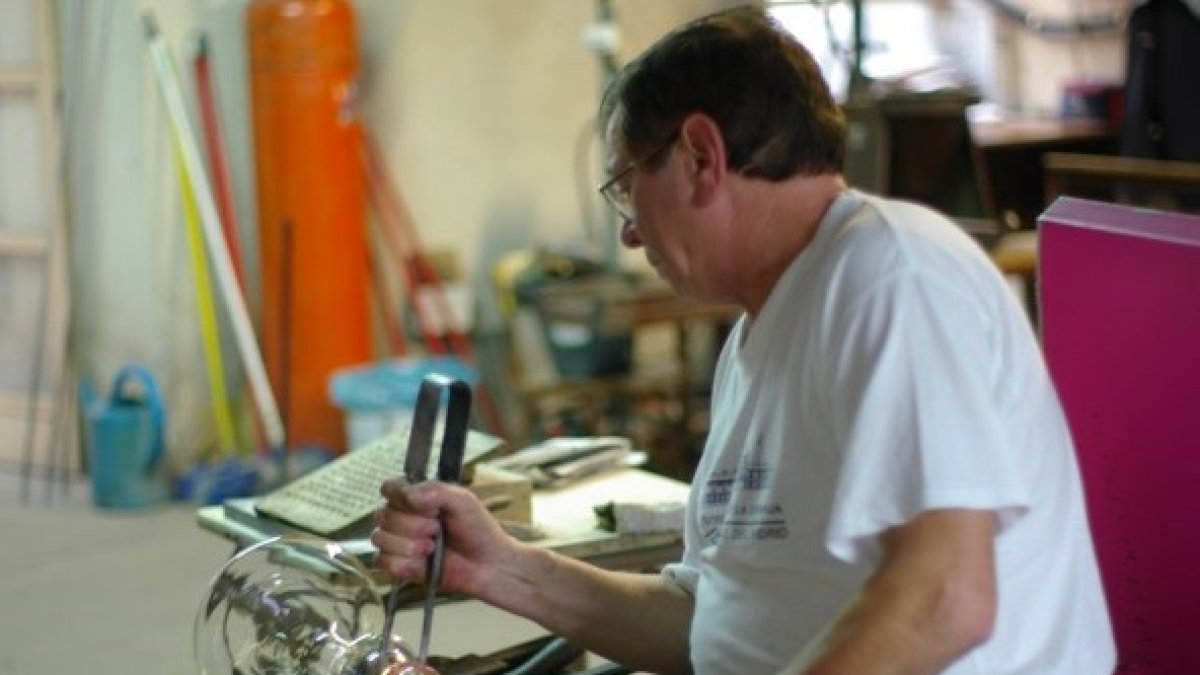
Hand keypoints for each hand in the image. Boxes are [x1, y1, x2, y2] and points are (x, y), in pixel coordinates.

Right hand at [371, 479, 515, 597]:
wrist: (488, 564)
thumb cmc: (478, 529)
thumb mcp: (462, 500)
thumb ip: (435, 491)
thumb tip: (408, 495)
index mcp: (416, 497)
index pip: (389, 489)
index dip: (401, 497)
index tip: (427, 506)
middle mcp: (403, 518)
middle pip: (382, 515)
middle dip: (412, 525)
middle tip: (436, 529)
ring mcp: (399, 542)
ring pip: (380, 539)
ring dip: (408, 545)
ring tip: (432, 548)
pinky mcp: (400, 566)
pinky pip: (382, 562)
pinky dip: (404, 563)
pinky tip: (423, 562)